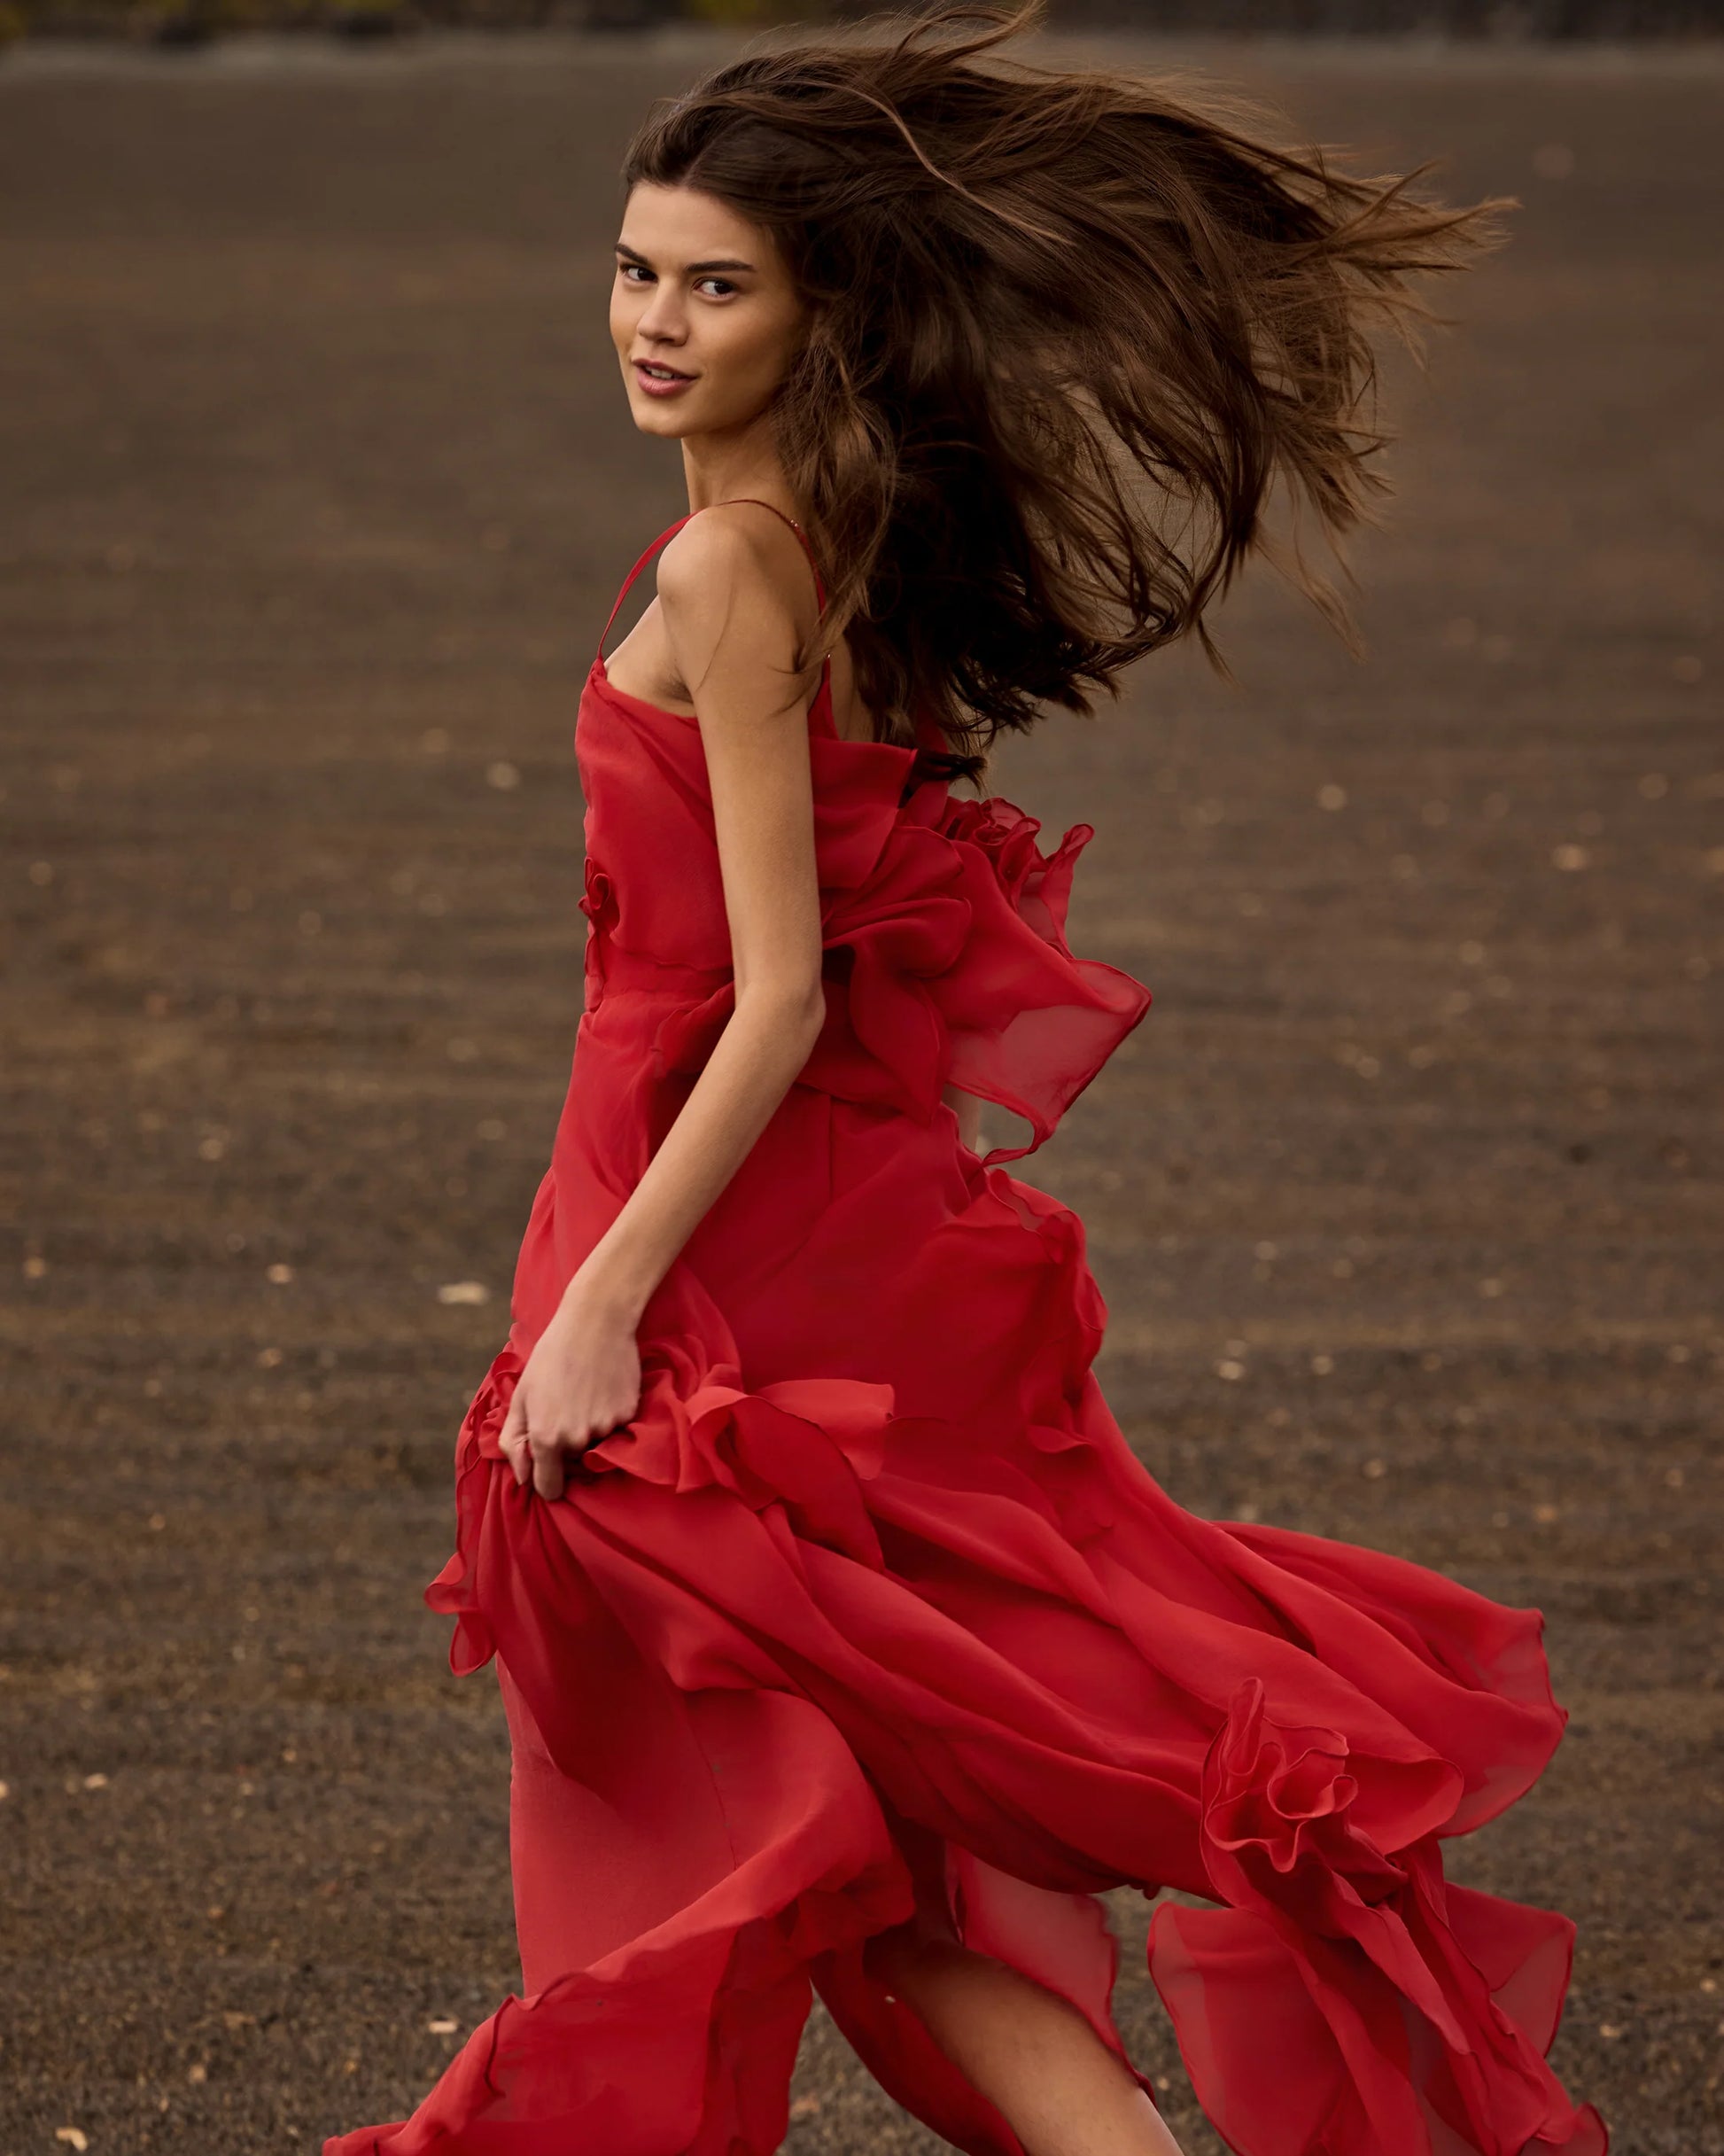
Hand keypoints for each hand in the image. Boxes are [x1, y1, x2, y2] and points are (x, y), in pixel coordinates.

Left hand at [496, 1272, 642, 1499]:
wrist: (595, 1322)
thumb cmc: (551, 1357)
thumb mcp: (521, 1396)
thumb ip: (514, 1441)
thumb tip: (521, 1477)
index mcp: (546, 1439)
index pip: (549, 1487)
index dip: (547, 1481)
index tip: (548, 1469)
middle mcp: (577, 1440)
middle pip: (573, 1462)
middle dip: (568, 1446)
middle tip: (566, 1407)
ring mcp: (606, 1428)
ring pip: (596, 1443)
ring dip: (590, 1428)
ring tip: (585, 1392)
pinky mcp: (628, 1415)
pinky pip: (616, 1427)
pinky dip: (610, 1413)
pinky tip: (603, 1386)